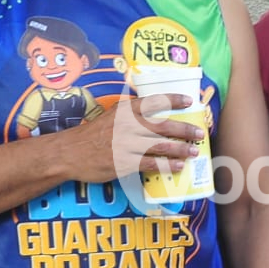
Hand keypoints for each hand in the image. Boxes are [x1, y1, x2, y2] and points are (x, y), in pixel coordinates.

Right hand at [54, 94, 202, 185]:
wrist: (69, 153)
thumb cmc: (91, 135)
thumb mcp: (110, 116)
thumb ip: (130, 114)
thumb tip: (152, 113)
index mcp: (126, 111)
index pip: (155, 101)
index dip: (174, 100)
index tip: (190, 102)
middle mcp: (128, 125)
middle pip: (164, 125)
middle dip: (185, 130)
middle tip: (199, 133)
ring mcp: (127, 144)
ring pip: (162, 146)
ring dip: (181, 149)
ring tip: (194, 151)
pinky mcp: (125, 163)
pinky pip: (152, 163)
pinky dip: (167, 165)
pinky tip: (178, 166)